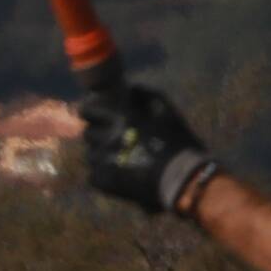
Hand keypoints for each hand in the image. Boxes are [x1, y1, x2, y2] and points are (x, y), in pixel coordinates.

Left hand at [78, 79, 218, 215]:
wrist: (182, 180)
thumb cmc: (179, 143)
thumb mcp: (169, 112)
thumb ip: (148, 94)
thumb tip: (130, 88)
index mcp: (121, 119)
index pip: (87, 111)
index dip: (92, 113)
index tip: (97, 117)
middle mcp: (107, 138)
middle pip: (88, 134)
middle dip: (99, 136)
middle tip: (114, 141)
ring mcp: (103, 161)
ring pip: (91, 155)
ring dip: (102, 156)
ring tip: (120, 161)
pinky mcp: (103, 182)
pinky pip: (94, 176)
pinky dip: (104, 175)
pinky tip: (121, 176)